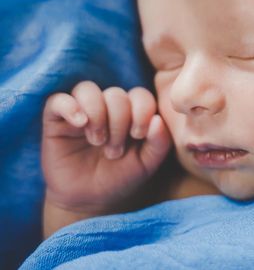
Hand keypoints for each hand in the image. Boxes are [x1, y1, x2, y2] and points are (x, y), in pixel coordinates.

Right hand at [42, 81, 172, 214]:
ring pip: (87, 90)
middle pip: (115, 94)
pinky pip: (58, 100)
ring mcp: (81, 111)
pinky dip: (70, 107)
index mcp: (131, 113)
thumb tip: (157, 120)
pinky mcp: (55, 120)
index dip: (142, 111)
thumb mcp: (147, 164)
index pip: (139, 95)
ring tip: (97, 141)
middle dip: (118, 122)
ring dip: (97, 114)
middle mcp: (106, 107)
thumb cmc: (120, 178)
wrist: (89, 201)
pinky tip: (79, 124)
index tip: (138, 135)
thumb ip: (159, 143)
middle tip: (114, 150)